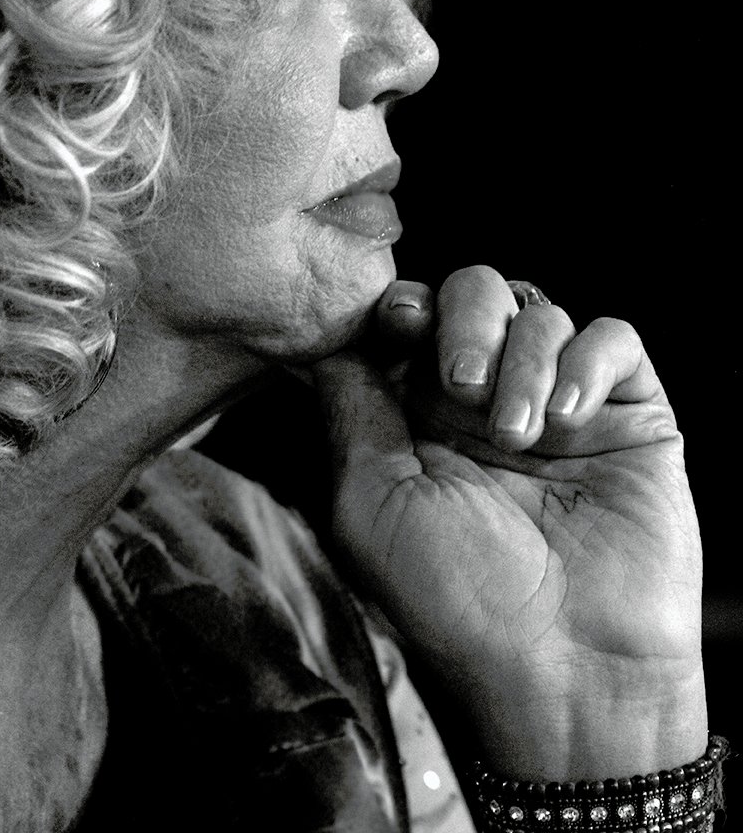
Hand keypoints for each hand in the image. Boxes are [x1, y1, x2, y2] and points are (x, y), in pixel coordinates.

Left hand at [313, 266, 706, 779]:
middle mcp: (489, 400)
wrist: (568, 670)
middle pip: (475, 292)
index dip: (403, 305)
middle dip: (466, 319)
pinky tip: (572, 419)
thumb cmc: (457, 601)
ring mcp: (561, 404)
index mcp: (421, 416)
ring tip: (521, 437)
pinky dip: (588, 361)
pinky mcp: (629, 415)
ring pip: (542, 310)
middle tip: (461, 384)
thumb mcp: (372, 504)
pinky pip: (614, 337)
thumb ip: (351, 410)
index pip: (411, 318)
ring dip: (525, 360)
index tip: (398, 323)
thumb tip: (333, 341)